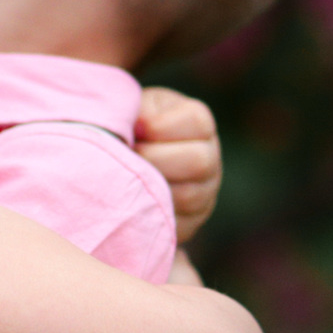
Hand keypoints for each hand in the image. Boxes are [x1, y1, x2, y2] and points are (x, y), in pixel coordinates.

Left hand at [135, 86, 221, 244]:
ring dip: (152, 188)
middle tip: (129, 157)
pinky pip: (178, 226)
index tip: (136, 128)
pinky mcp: (189, 223)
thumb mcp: (134, 107)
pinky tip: (132, 202)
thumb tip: (135, 126)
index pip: (197, 123)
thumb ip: (136, 108)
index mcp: (198, 123)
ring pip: (189, 197)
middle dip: (156, 160)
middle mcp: (209, 158)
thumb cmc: (127, 126)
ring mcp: (204, 193)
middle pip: (199, 162)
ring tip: (126, 179)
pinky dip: (152, 216)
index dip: (161, 127)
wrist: (123, 159)